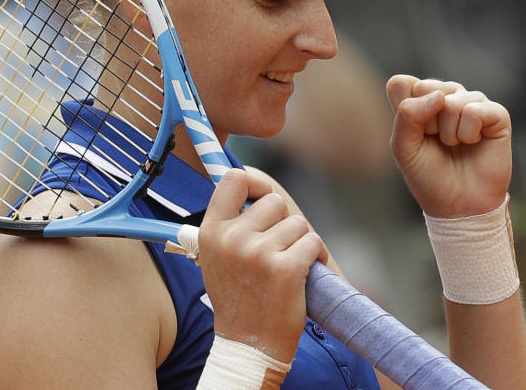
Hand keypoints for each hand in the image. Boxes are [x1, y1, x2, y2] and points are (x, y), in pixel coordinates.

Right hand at [198, 168, 326, 362]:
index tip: (263, 197)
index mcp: (211, 232)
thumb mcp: (217, 257)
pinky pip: (312, 241)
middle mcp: (232, 238)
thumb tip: (248, 181)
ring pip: (298, 223)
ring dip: (299, 242)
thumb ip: (229, 222)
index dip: (255, 184)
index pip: (235, 179)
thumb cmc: (237, 298)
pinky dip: (315, 255)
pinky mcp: (286, 268)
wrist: (248, 345)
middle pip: (275, 201)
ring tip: (287, 265)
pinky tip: (303, 273)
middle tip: (277, 249)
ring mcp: (259, 253)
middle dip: (283, 222)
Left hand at [386, 75, 511, 217]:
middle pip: (427, 87)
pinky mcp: (496, 114)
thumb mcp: (404, 148)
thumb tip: (439, 97)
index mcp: (419, 101)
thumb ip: (407, 116)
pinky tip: (473, 142)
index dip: (404, 111)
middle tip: (436, 142)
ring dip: (449, 132)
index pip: (401, 83)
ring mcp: (471, 103)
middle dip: (427, 122)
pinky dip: (469, 133)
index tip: (414, 135)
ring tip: (455, 145)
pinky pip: (476, 110)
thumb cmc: (429, 175)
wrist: (458, 205)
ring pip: (452, 100)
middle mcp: (446, 97)